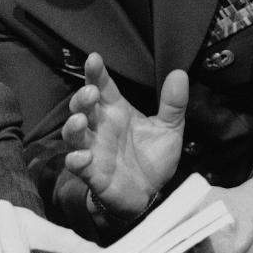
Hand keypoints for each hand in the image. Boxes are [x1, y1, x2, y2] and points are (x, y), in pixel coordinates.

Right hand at [60, 52, 187, 215]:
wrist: (148, 194)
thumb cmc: (152, 158)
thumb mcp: (169, 129)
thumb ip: (173, 103)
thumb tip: (180, 74)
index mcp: (116, 112)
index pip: (103, 87)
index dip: (96, 73)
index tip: (94, 59)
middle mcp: (100, 127)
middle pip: (82, 107)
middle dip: (82, 98)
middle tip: (91, 92)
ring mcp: (93, 149)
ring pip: (73, 134)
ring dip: (73, 126)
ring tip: (80, 120)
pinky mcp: (91, 173)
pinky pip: (77, 165)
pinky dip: (76, 160)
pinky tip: (83, 156)